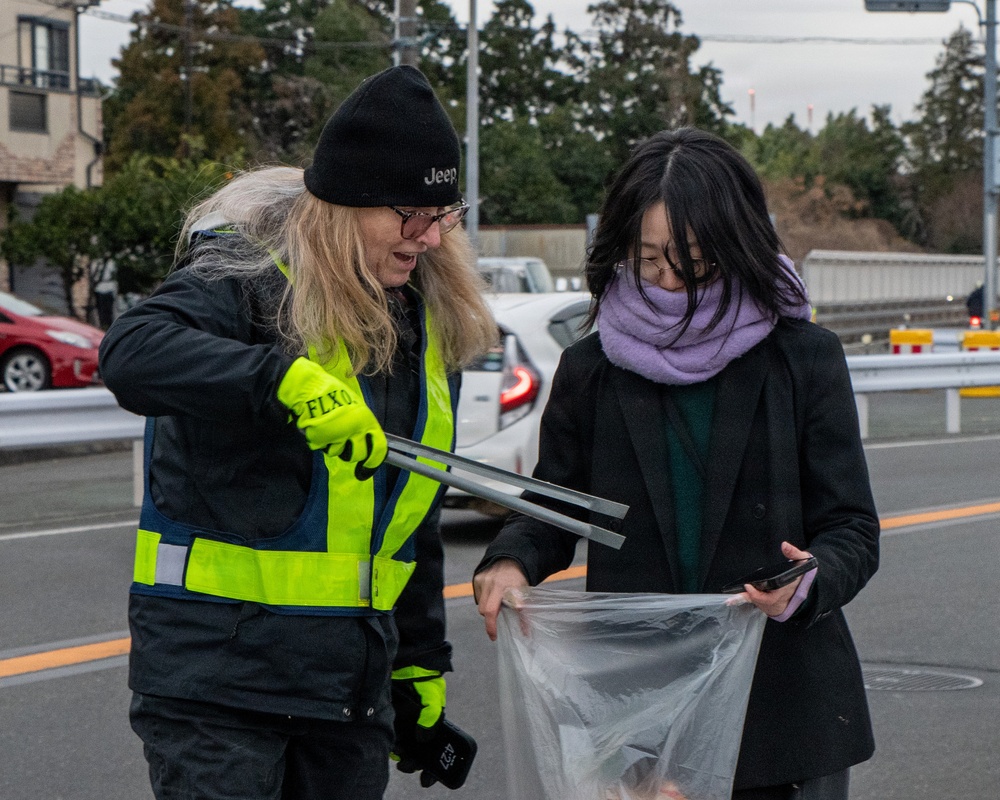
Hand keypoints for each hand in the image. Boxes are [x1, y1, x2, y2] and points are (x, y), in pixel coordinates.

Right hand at [277, 357, 386, 477]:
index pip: (378, 448)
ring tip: (328, 428)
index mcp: (366, 420)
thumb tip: (369, 444)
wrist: (310, 389)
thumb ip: (364, 427)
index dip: (374, 462)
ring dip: (332, 445)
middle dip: (350, 452)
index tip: (365, 470)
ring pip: (337, 452)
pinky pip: (321, 447)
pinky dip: (318, 440)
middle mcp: (354, 430)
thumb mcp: (357, 408)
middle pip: (356, 455)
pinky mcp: (320, 439)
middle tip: (342, 440)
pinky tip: (317, 427)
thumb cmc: (335, 396)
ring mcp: (337, 435)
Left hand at [390, 667, 445, 787]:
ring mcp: (403, 725)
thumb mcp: (434, 697)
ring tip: (399, 754)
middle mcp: (417, 728)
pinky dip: (389, 745)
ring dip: (401, 757)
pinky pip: (389, 737)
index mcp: (431, 726)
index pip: (434, 752)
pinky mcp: (389, 719)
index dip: (432, 769)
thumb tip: (423, 738)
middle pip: (416, 755)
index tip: (426, 779)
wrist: (407, 662)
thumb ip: (432, 716)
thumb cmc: (425, 680)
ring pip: (402, 750)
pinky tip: (390, 746)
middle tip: (408, 765)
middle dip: (413, 764)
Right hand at [473, 558, 528, 641]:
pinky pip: (478, 597)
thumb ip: (524, 613)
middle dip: (490, 621)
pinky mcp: (477, 578)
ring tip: (496, 605)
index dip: (493, 625)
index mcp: (507, 587)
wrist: (510, 559)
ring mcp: (484, 580)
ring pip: (481, 605)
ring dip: (488, 609)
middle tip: (495, 627)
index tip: (494, 635)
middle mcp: (493, 583)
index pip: (496, 610)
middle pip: (486, 610)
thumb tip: (526, 634)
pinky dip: (484, 600)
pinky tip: (492, 595)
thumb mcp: (524, 594)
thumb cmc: (518, 579)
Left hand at [740, 541, 813, 617]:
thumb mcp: (803, 560)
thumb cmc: (804, 572)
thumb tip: (784, 545)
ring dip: (749, 601)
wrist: (811, 586)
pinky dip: (754, 602)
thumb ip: (793, 552)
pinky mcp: (776, 606)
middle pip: (763, 603)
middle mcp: (782, 598)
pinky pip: (763, 606)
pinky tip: (741, 599)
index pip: (771, 597)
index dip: (758, 595)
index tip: (748, 586)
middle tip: (734, 597)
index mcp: (787, 589)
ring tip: (734, 598)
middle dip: (749, 599)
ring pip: (762, 606)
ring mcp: (779, 604)